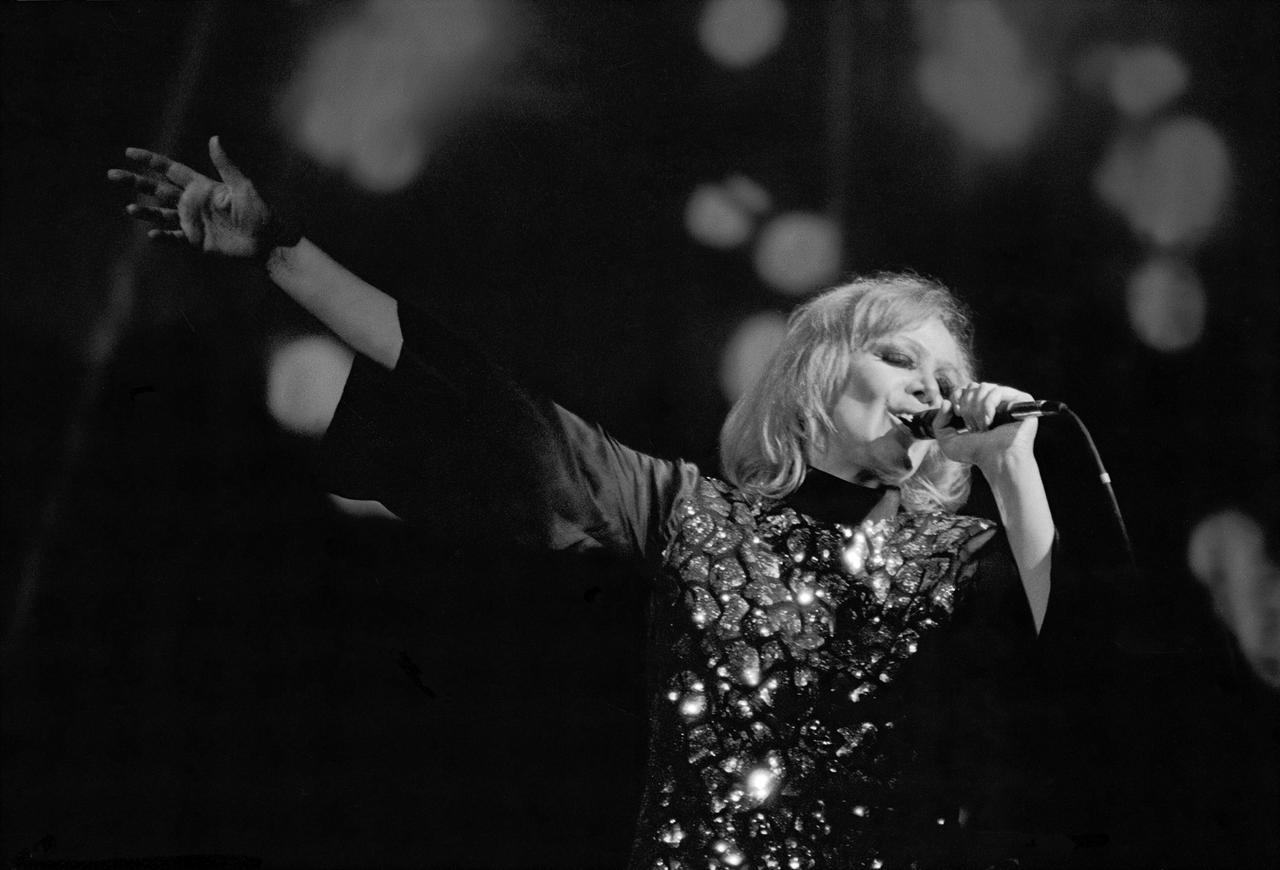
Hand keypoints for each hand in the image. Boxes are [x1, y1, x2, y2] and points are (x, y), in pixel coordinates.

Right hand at [107, 136, 270, 257]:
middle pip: (157, 190)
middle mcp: (193, 203)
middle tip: (112, 174)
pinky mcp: (197, 242)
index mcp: (202, 186)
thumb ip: (225, 165)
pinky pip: (175, 238)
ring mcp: (193, 223)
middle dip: (135, 182)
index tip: (129, 153)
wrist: (267, 241)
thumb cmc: (259, 212)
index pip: (170, 170)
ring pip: (162, 214)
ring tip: (129, 208)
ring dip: (145, 211)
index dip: (150, 161)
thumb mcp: (242, 186)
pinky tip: (151, 234)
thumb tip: (213, 138)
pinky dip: (163, 237)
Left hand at [932, 381, 1038, 474]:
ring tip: (983, 426)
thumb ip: (939, 422)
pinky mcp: (1021, 401)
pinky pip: (999, 391)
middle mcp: (994, 401)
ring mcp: (1008, 400)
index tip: (957, 415)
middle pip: (973, 386)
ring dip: (977, 409)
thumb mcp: (948, 441)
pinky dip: (989, 405)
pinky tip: (989, 421)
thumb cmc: (976, 454)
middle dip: (967, 406)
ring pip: (984, 387)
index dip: (956, 398)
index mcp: (979, 407)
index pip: (964, 388)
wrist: (997, 461)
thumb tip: (946, 402)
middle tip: (972, 426)